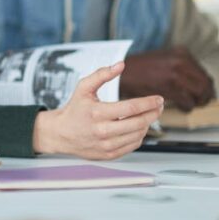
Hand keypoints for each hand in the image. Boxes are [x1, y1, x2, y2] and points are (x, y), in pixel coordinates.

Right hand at [33, 62, 162, 159]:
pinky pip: (133, 145)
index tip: (158, 99)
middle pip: (139, 123)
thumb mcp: (83, 88)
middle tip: (159, 106)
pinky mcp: (109, 155)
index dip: (149, 102)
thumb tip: (120, 65)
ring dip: (147, 124)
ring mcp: (107, 145)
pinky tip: (135, 128)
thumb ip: (101, 75)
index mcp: (97, 113)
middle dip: (154, 113)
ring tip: (145, 116)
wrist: (60, 133)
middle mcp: (103, 131)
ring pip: (139, 135)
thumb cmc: (74, 110)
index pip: (132, 107)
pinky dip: (139, 136)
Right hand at [120, 48, 214, 110]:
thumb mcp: (164, 58)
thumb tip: (198, 80)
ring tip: (190, 104)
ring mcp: (175, 73)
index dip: (206, 87)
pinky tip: (181, 106)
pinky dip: (186, 106)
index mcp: (181, 53)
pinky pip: (187, 101)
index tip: (203, 93)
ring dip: (197, 102)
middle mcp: (180, 61)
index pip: (204, 74)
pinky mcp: (169, 87)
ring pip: (199, 93)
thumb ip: (181, 66)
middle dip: (204, 96)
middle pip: (205, 83)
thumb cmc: (141, 69)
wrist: (122, 74)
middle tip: (200, 102)